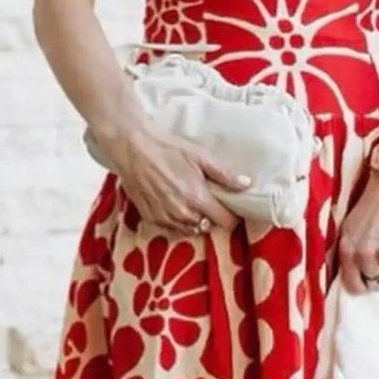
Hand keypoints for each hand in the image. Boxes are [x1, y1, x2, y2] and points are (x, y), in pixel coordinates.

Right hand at [95, 121, 246, 235]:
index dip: (231, 216)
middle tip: (208, 200)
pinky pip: (171, 227)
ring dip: (194, 220)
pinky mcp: (150, 218)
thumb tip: (245, 185)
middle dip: (211, 217)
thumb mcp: (201, 156)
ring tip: (191, 202)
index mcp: (198, 199)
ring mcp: (164, 218)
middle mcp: (182, 213)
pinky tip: (174, 203)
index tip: (230, 208)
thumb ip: (225, 174)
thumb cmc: (167, 148)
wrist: (133, 148)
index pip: (225, 222)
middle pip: (207, 227)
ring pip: (189, 230)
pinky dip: (176, 220)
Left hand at [337, 176, 378, 294]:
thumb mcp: (350, 226)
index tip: (366, 284)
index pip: (351, 284)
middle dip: (378, 272)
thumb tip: (352, 273)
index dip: (360, 287)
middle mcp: (363, 253)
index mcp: (347, 247)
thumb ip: (349, 250)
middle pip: (373, 280)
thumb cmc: (371, 203)